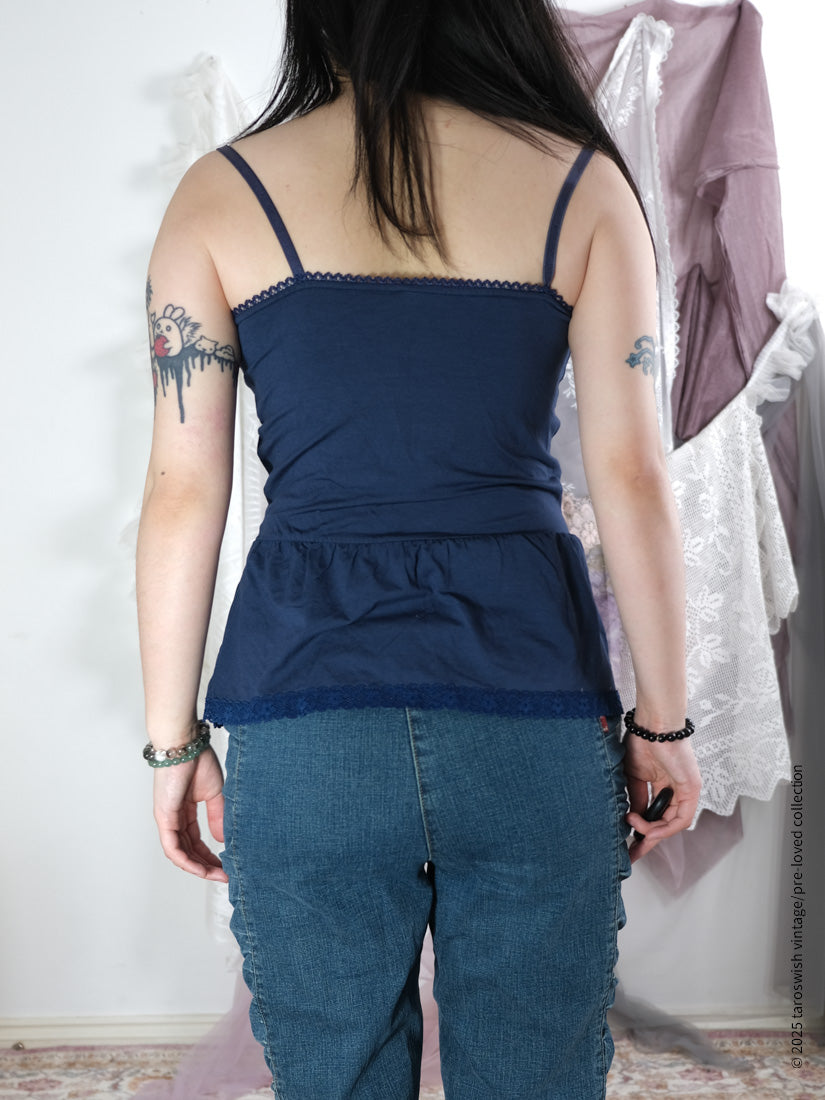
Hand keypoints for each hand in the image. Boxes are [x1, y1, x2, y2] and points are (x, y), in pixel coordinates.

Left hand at [152, 747, 228, 881]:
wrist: (185, 746)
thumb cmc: (198, 760)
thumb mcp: (215, 793)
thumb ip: (218, 816)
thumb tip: (223, 839)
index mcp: (185, 811)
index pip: (197, 840)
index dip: (211, 854)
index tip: (226, 864)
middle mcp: (174, 818)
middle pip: (189, 850)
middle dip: (207, 865)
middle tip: (224, 875)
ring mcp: (167, 819)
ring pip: (180, 853)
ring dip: (198, 867)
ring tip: (216, 875)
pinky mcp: (164, 818)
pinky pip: (172, 847)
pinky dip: (186, 861)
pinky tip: (201, 869)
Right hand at [622, 734, 701, 863]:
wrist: (652, 726)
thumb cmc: (642, 742)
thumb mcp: (634, 777)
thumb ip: (637, 799)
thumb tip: (634, 820)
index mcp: (664, 784)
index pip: (656, 814)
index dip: (642, 831)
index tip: (628, 846)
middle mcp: (677, 789)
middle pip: (665, 824)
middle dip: (648, 840)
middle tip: (632, 853)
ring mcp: (687, 790)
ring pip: (673, 824)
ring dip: (652, 831)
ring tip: (635, 826)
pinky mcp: (692, 790)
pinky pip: (681, 819)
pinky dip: (665, 828)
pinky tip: (648, 828)